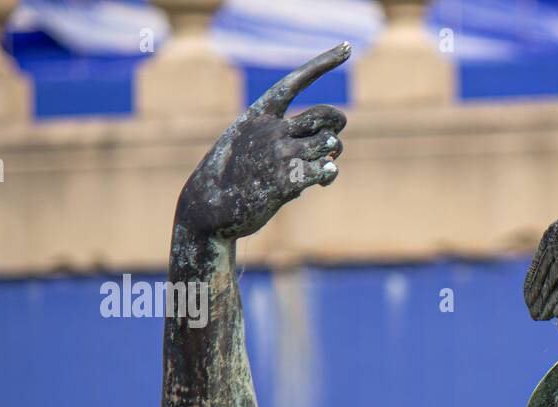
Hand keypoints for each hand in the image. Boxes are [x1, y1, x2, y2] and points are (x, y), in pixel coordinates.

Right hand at [177, 43, 350, 239]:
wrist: (210, 208)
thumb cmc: (233, 175)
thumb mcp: (247, 144)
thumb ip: (280, 137)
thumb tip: (328, 151)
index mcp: (258, 115)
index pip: (294, 82)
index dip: (322, 63)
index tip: (347, 47)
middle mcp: (271, 130)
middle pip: (323, 115)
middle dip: (337, 122)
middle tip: (335, 135)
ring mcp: (279, 155)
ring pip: (328, 144)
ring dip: (332, 153)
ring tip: (325, 164)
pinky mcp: (287, 181)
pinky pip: (325, 170)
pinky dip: (328, 173)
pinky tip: (324, 178)